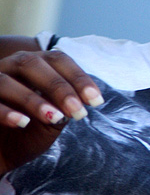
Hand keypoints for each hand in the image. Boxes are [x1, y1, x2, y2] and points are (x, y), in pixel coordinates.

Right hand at [0, 50, 103, 173]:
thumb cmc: (26, 135)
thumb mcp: (51, 121)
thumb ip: (64, 108)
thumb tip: (81, 100)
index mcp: (33, 65)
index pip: (58, 60)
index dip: (78, 77)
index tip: (96, 101)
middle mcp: (9, 67)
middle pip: (32, 63)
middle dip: (59, 87)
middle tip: (79, 111)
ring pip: (6, 80)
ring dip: (33, 99)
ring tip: (54, 117)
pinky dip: (5, 111)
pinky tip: (22, 122)